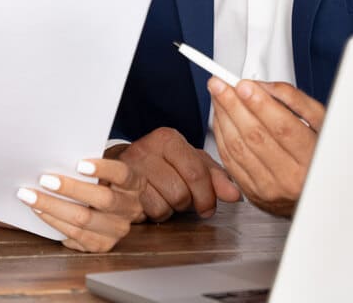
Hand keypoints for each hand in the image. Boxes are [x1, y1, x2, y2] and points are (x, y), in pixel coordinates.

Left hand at [17, 159, 143, 252]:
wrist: (112, 207)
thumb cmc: (101, 181)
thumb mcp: (102, 170)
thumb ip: (87, 164)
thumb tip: (54, 157)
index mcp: (134, 184)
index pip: (121, 174)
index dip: (102, 168)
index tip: (79, 163)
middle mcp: (130, 208)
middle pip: (102, 199)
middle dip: (70, 189)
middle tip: (44, 179)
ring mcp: (117, 230)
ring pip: (84, 220)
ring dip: (52, 206)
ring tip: (30, 195)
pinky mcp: (101, 245)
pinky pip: (75, 235)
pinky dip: (53, 221)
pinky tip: (38, 210)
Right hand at [112, 127, 239, 220]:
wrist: (120, 167)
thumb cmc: (161, 165)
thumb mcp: (192, 164)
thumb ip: (216, 177)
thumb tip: (235, 195)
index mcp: (167, 138)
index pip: (196, 173)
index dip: (207, 196)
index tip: (208, 206)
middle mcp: (145, 149)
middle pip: (181, 193)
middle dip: (187, 204)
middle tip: (183, 200)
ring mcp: (128, 170)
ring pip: (163, 206)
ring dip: (169, 209)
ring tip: (164, 198)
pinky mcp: (117, 190)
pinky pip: (145, 213)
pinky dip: (151, 214)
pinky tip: (150, 202)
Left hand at [208, 78, 325, 216]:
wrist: (315, 193)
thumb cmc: (318, 156)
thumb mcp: (321, 124)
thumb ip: (296, 101)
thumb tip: (264, 87)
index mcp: (311, 159)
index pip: (282, 127)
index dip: (260, 104)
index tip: (243, 85)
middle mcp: (290, 177)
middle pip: (255, 136)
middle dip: (233, 105)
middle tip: (220, 84)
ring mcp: (269, 188)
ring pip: (238, 147)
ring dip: (223, 117)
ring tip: (218, 95)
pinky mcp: (252, 192)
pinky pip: (229, 160)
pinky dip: (221, 135)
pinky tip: (220, 118)